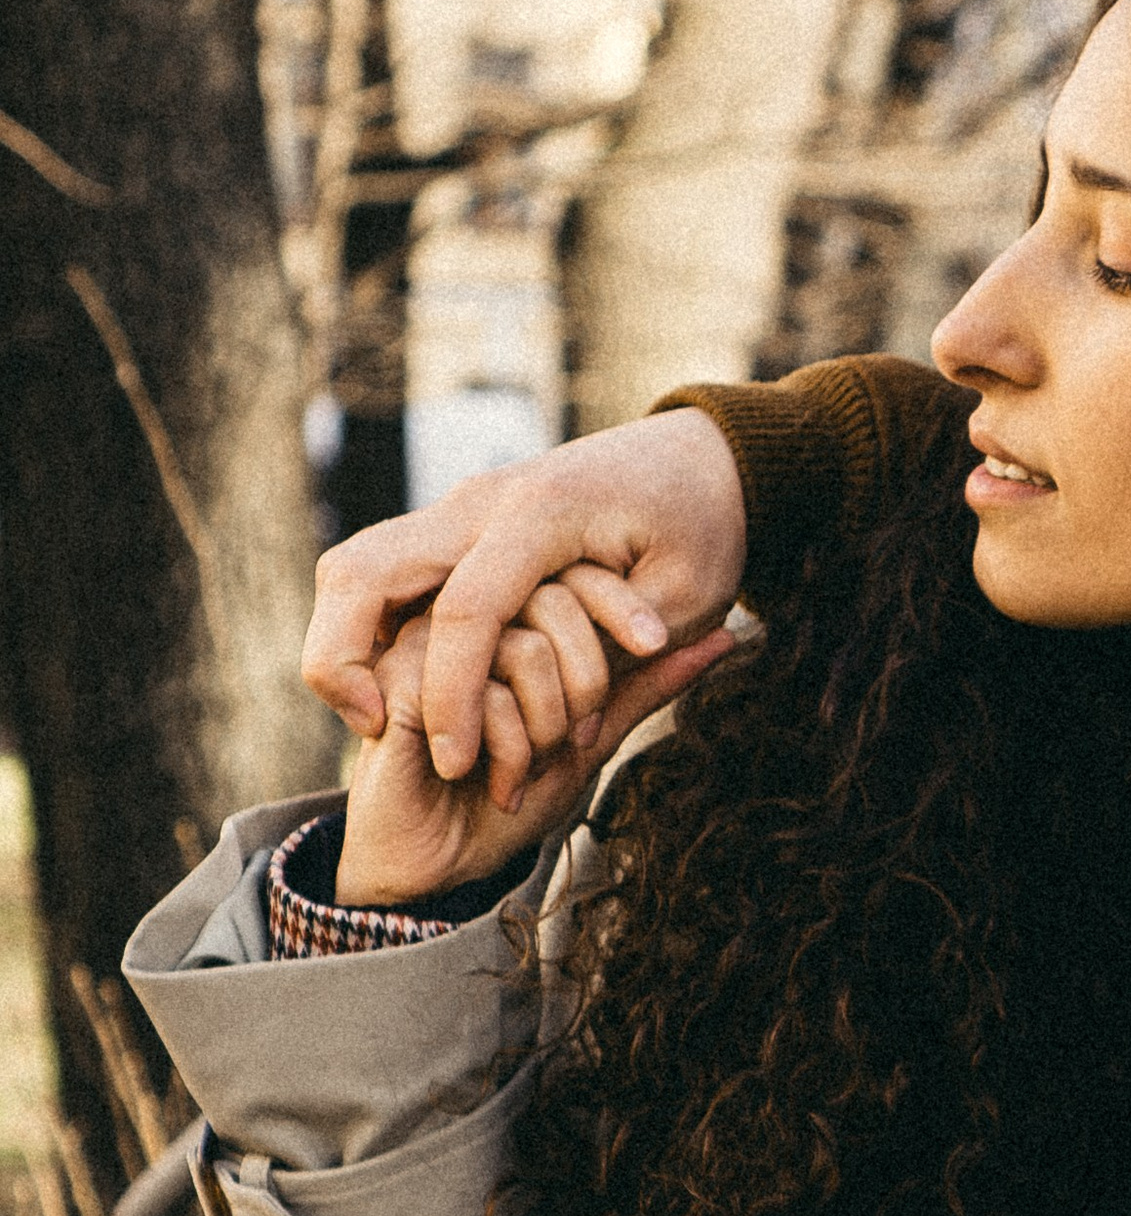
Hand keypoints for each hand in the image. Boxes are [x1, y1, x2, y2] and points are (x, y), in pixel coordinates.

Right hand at [303, 410, 749, 781]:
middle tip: (369, 728)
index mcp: (540, 514)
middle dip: (340, 656)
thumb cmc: (705, 527)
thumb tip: (580, 735)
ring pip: (355, 566)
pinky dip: (366, 626)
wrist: (703, 453)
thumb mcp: (696, 597)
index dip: (453, 695)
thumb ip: (640, 661)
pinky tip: (396, 685)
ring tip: (371, 714)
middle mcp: (481, 503)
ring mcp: (459, 509)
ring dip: (342, 640)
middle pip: (361, 571)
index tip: (456, 761)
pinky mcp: (456, 526)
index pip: (465, 611)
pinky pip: (380, 573)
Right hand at [338, 607, 733, 910]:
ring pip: (528, 649)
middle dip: (585, 689)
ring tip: (521, 769)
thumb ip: (647, 685)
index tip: (655, 649)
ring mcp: (424, 639)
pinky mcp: (396, 678)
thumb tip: (726, 637)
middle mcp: (462, 611)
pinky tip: (481, 776)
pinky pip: (484, 690)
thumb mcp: (592, 737)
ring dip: (545, 727)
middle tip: (566, 743)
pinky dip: (505, 746)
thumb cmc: (505, 794)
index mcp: (507, 608)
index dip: (625, 615)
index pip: (583, 575)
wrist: (432, 865)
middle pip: (559, 605)